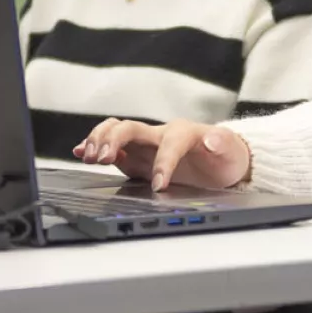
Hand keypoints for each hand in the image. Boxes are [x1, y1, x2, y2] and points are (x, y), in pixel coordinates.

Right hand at [78, 119, 252, 192]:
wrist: (220, 160)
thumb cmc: (225, 155)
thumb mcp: (230, 151)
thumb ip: (222, 143)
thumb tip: (211, 138)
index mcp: (183, 132)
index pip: (168, 144)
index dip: (162, 163)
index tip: (159, 185)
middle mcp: (160, 135)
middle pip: (130, 127)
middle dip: (113, 140)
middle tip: (104, 158)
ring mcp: (146, 144)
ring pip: (115, 131)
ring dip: (99, 140)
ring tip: (90, 155)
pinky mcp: (137, 156)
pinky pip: (112, 147)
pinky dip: (95, 146)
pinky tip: (81, 151)